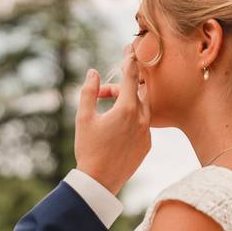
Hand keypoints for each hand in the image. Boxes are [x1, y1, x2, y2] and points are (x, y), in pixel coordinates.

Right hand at [74, 46, 150, 194]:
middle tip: (105, 91)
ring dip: (127, 103)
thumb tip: (93, 72)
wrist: (99, 181)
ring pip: (142, 108)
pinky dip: (132, 119)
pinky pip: (143, 124)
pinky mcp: (147, 144)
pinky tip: (115, 128)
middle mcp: (142, 118)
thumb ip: (89, 92)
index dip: (129, 60)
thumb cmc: (88, 149)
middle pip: (137, 91)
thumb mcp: (83, 118)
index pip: (131, 76)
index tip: (129, 49)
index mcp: (126, 109)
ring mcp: (147, 132)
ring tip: (107, 111)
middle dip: (122, 87)